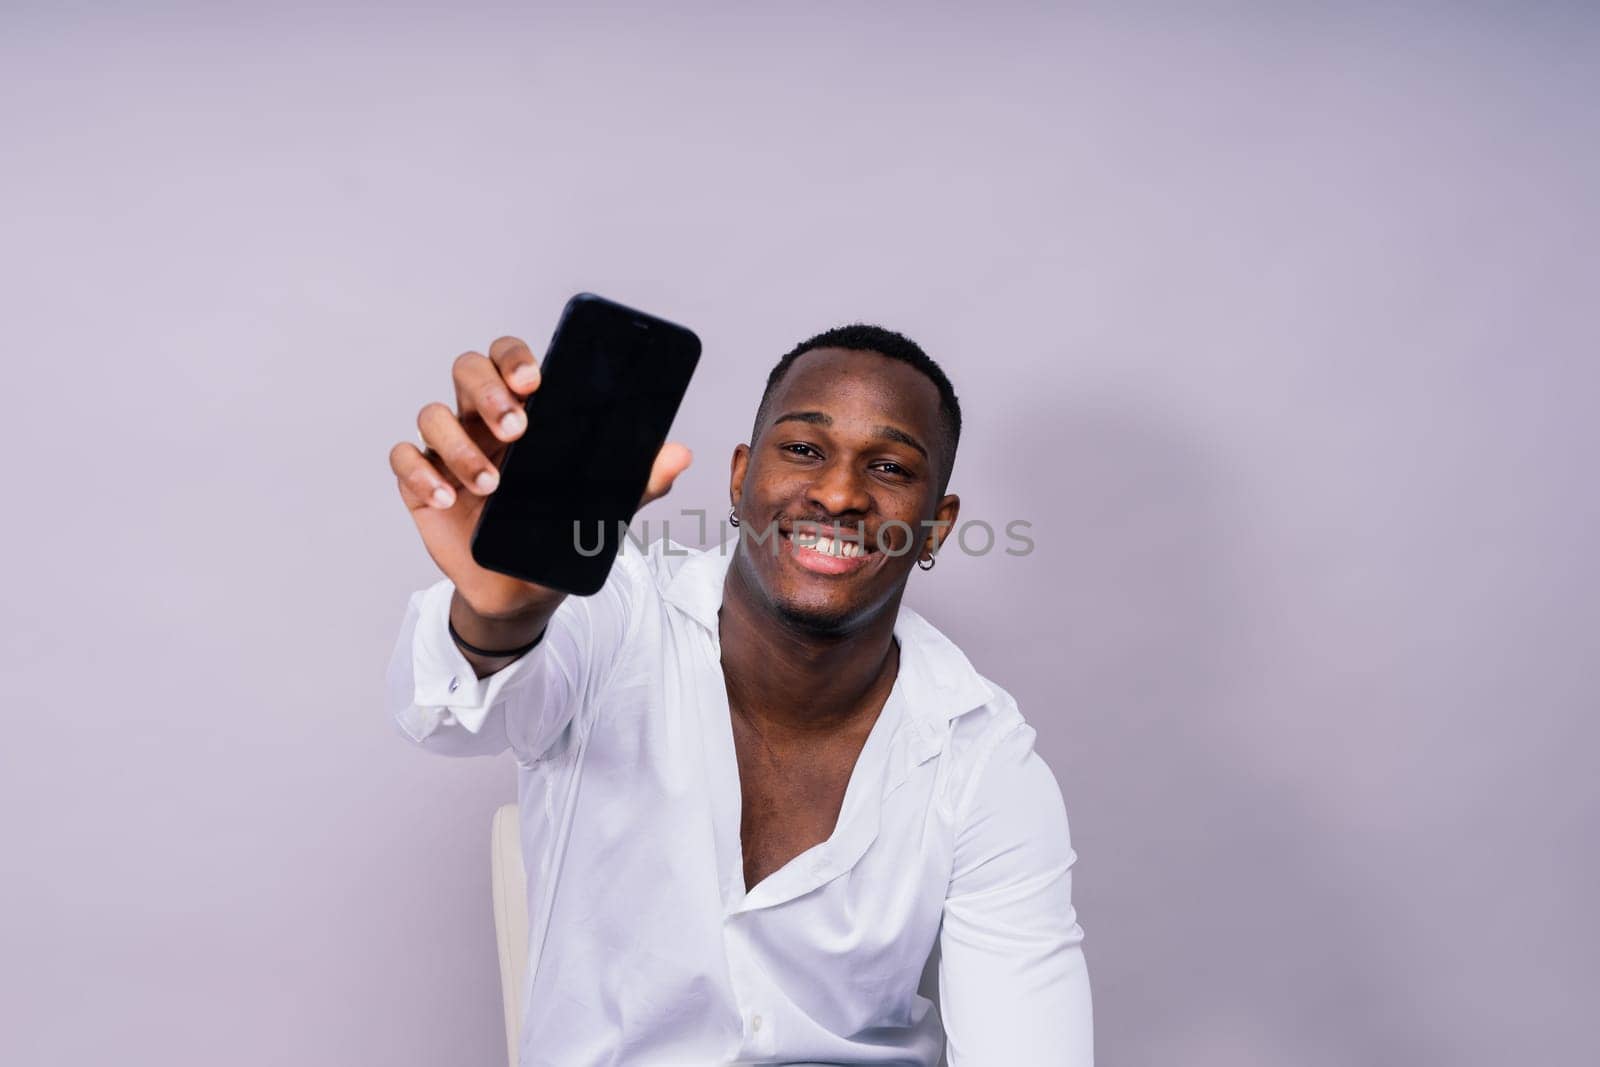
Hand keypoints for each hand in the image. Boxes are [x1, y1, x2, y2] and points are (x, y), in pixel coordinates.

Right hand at [389, 336, 692, 615]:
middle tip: (516, 428)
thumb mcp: (602, 507)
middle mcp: (482, 419)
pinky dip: (421, 475)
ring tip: (491, 486)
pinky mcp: (421, 482)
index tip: (535, 380)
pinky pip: (404, 459)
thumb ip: (638, 480)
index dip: (514, 357)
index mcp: (526, 411)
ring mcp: (448, 449)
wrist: (523, 590)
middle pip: (467, 370)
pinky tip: (448, 500)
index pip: (511, 359)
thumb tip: (680, 455)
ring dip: (459, 446)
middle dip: (488, 391)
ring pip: (433, 414)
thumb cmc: (559, 532)